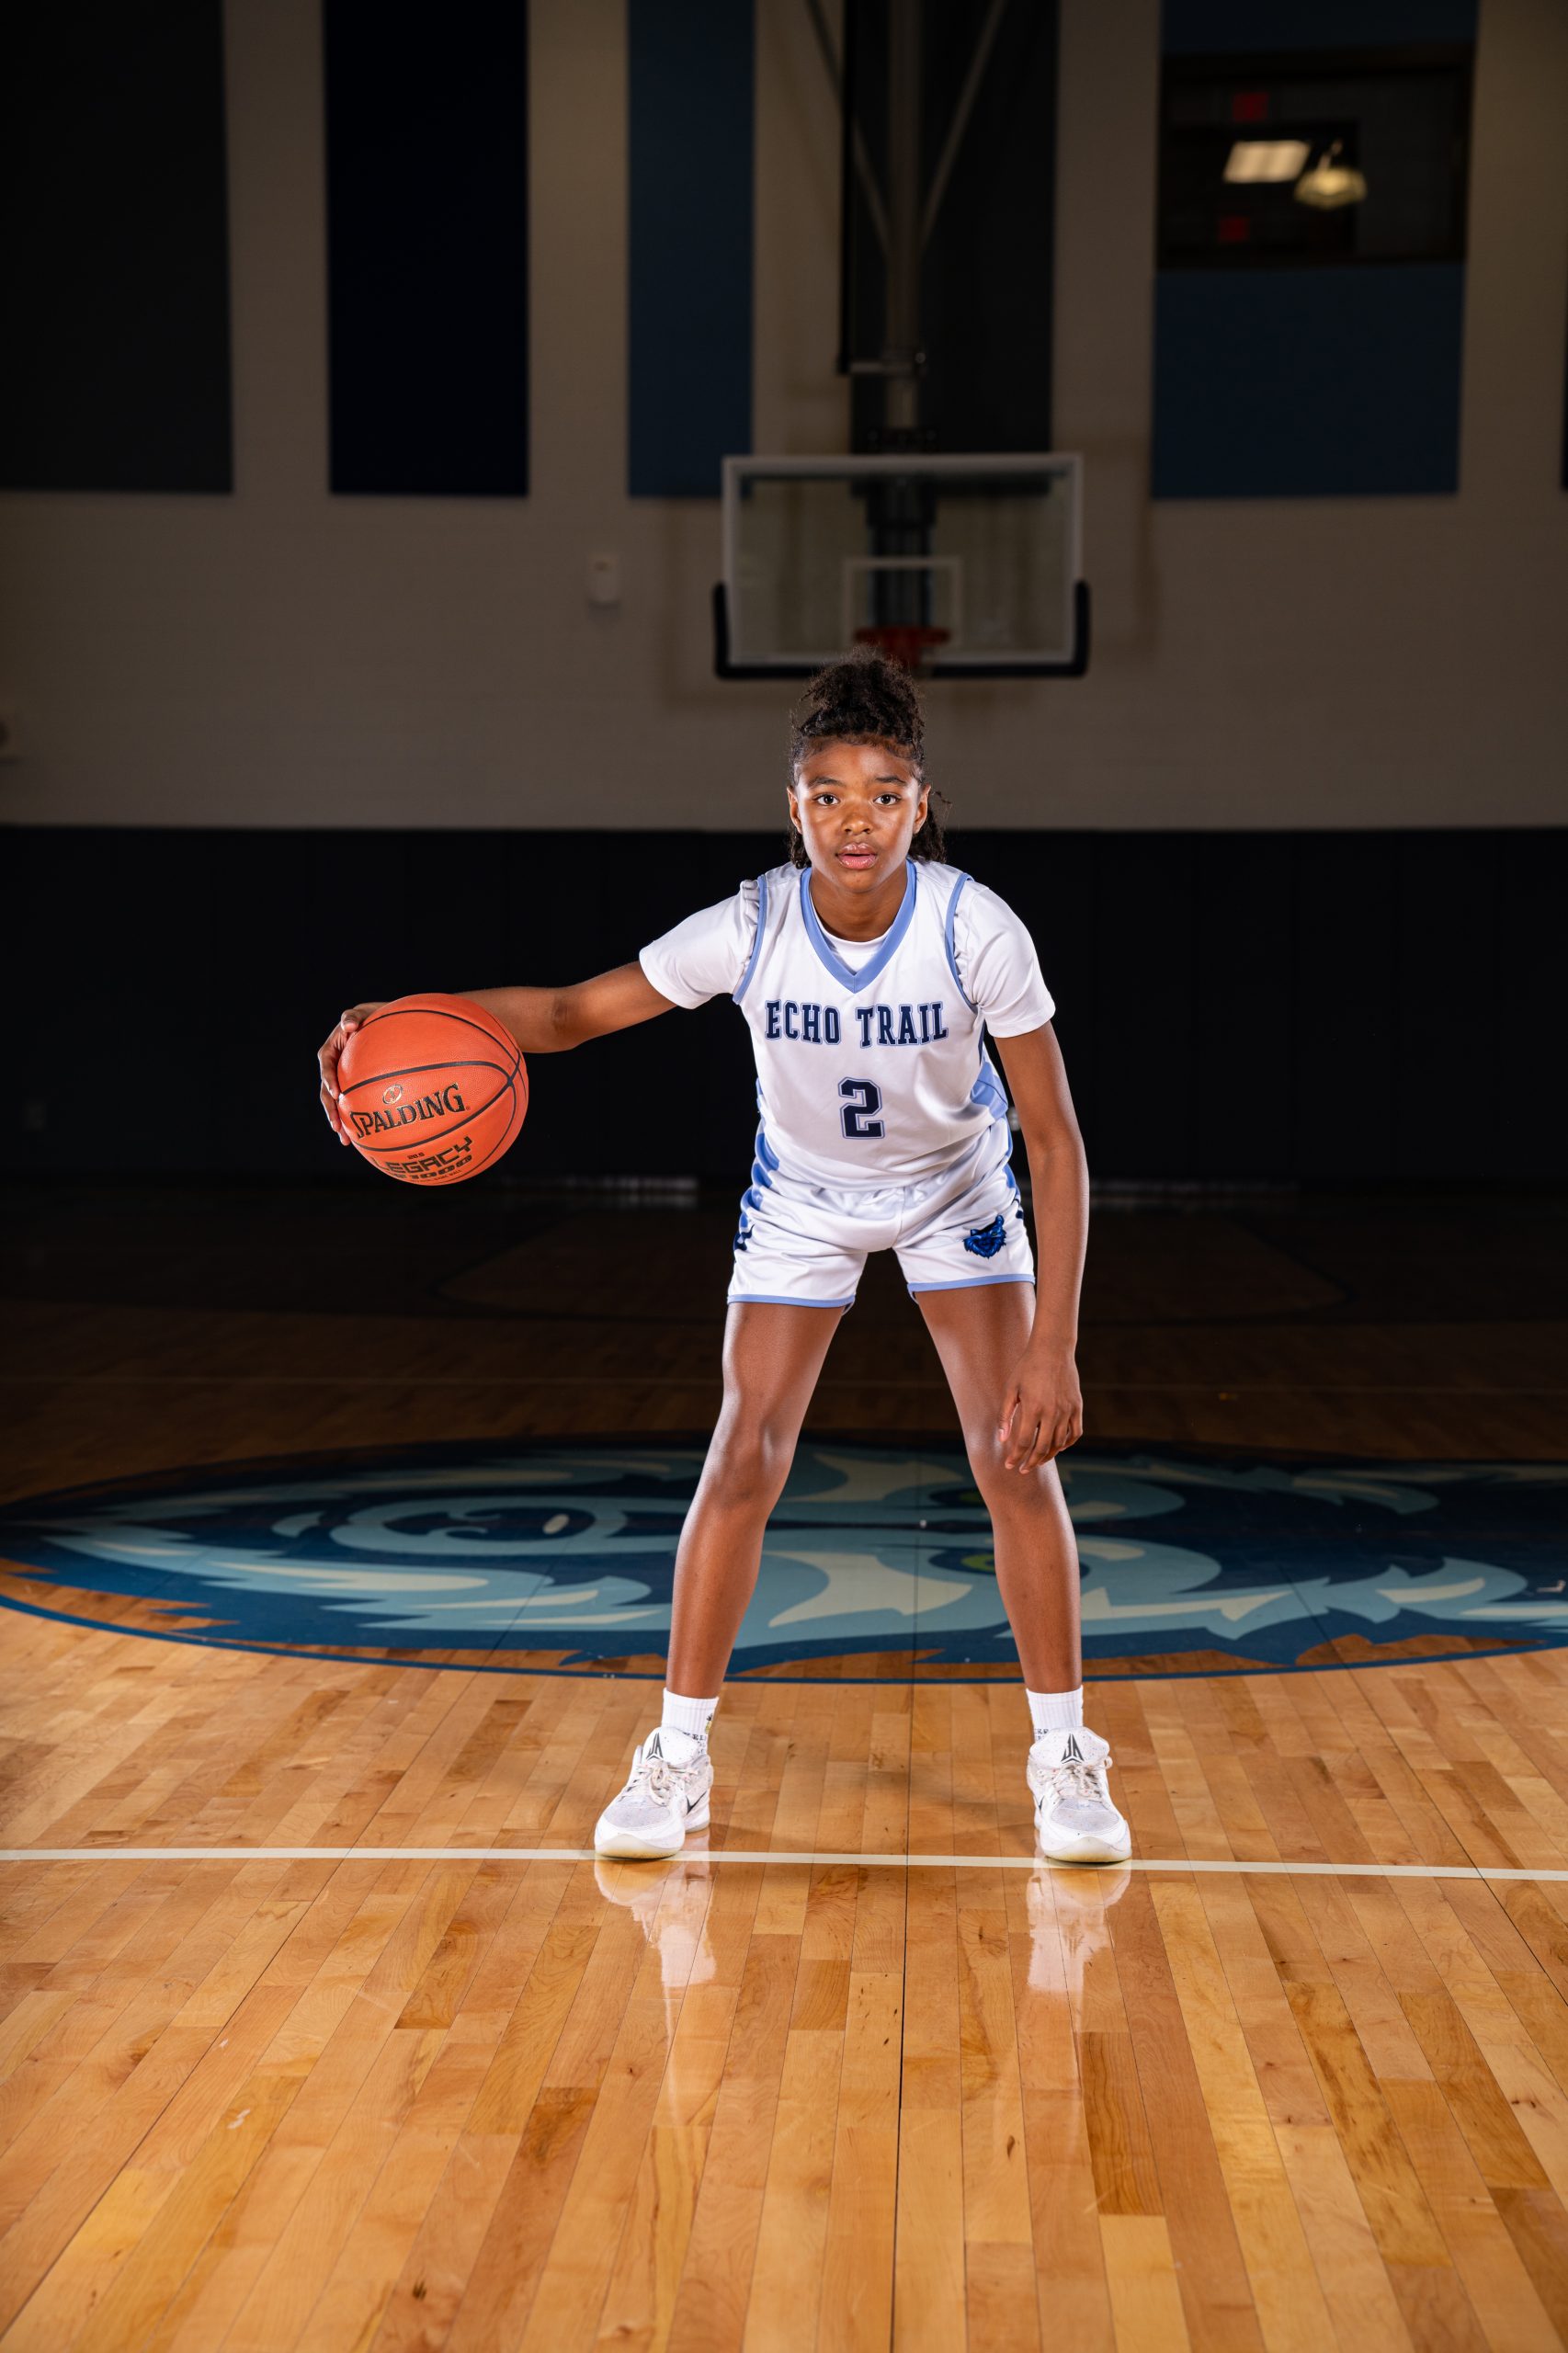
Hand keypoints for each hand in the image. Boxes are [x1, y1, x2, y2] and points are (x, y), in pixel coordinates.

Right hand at [317, 1002, 383, 1142]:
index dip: (329, 1080)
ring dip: (339, 1121)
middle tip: (337, 1127)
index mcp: (331, 1051)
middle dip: (331, 1111)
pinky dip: (355, 1118)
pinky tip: (362, 1136)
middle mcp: (334, 1068)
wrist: (384, 1025)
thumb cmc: (371, 1016)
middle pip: (327, 1092)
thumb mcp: (363, 1012)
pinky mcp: (355, 1087)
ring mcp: (343, 1079)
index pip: (326, 1066)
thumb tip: (348, 1023)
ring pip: (338, 1103)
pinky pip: (353, 1103)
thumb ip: (353, 1015)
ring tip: (345, 1139)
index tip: (337, 1094)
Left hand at [997, 1345, 1082, 1471]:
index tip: (1010, 1466)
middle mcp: (1052, 1412)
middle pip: (1042, 1448)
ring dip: (1048, 1455)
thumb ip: (1005, 1415)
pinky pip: (1075, 1433)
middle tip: (1023, 1469)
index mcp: (1033, 1408)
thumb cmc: (1027, 1367)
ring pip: (1060, 1443)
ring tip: (1038, 1459)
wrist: (1053, 1349)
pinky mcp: (1077, 1407)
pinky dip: (1067, 1444)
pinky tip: (1058, 1447)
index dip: (1015, 1457)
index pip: (1023, 1442)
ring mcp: (1067, 1410)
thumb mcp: (1011, 1389)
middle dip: (1031, 1462)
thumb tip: (1002, 1440)